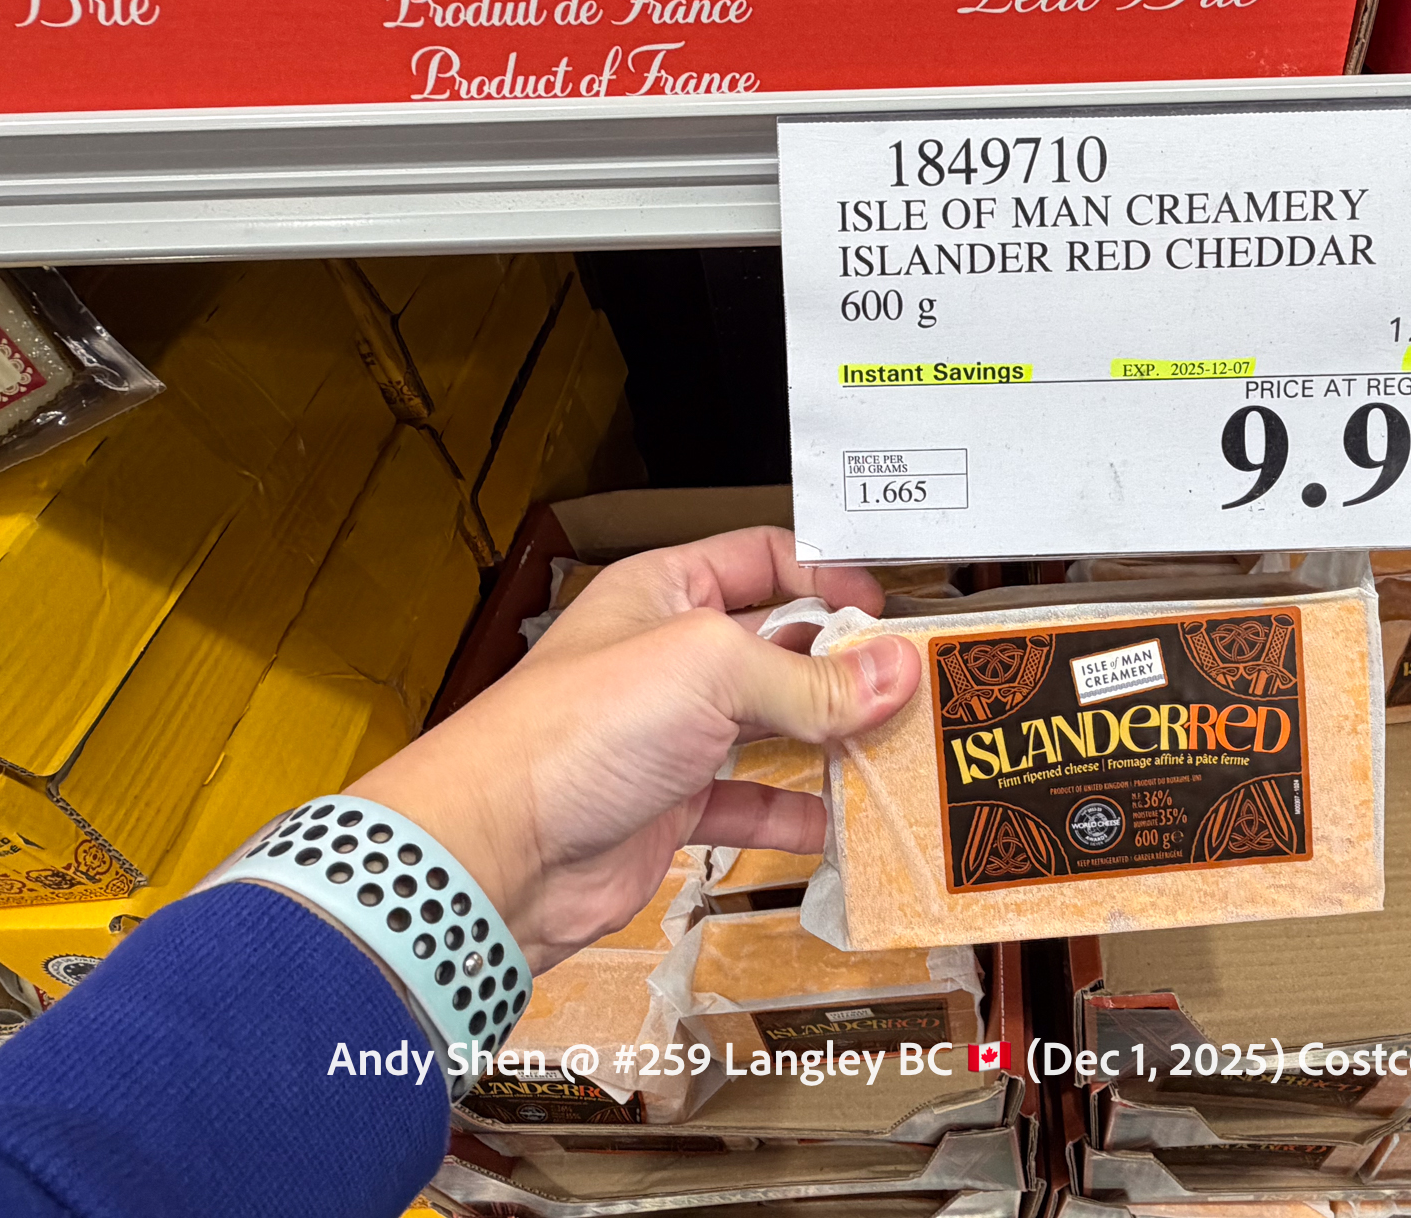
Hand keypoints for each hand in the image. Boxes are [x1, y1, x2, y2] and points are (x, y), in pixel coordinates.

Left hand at [347, 527, 920, 973]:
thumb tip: (895, 673)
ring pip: (773, 727)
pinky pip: (752, 803)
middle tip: (912, 688)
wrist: (498, 852)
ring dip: (831, 742)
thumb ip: (810, 676)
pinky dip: (797, 814)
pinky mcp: (672, 807)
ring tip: (894, 752)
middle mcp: (670, 657)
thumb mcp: (709, 671)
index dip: (827, 575)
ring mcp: (671, 734)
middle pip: (779, 646)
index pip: (763, 558)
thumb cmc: (573, 731)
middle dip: (844, 666)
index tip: (886, 611)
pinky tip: (840, 824)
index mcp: (666, 592)